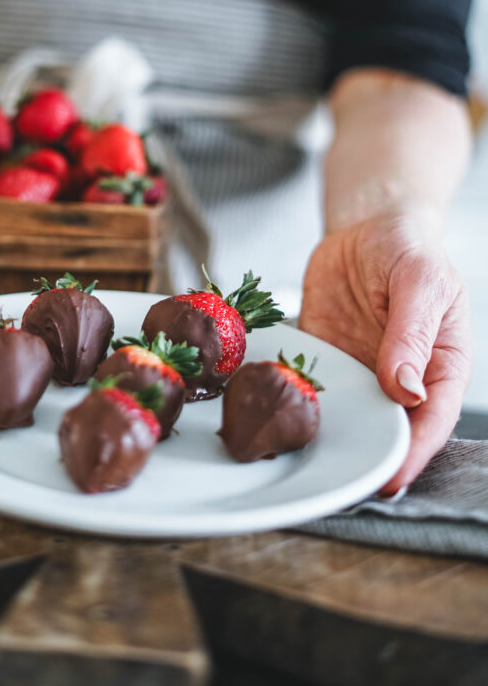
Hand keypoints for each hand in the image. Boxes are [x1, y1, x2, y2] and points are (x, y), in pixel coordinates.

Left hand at [298, 212, 470, 492]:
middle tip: (341, 486)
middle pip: (388, 430)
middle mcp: (401, 379)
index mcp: (439, 366)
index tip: (390, 477)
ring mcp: (361, 372)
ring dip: (329, 438)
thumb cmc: (409, 250)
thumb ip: (413, 333)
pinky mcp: (324, 361)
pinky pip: (308, 388)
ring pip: (348, 418)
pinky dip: (294, 402)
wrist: (368, 227)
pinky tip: (274, 416)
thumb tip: (407, 389)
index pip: (431, 419)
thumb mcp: (421, 281)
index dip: (412, 451)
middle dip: (368, 459)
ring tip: (302, 461)